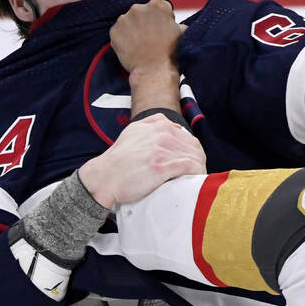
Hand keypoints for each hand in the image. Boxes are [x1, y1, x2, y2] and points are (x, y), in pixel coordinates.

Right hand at [77, 115, 205, 207]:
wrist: (104, 176)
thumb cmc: (118, 159)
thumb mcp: (133, 131)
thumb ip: (151, 124)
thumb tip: (170, 125)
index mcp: (158, 125)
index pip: (187, 136)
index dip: (192, 151)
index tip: (191, 163)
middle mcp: (162, 134)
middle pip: (194, 146)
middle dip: (198, 160)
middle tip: (197, 174)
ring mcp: (163, 150)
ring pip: (194, 156)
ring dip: (200, 168)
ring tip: (198, 179)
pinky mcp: (163, 166)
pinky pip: (190, 167)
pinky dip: (197, 173)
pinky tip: (196, 181)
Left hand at [110, 0, 182, 114]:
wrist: (154, 71)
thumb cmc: (170, 53)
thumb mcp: (182, 33)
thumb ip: (176, 23)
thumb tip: (175, 24)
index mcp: (157, 5)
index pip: (159, 6)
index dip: (161, 18)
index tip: (162, 29)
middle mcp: (138, 8)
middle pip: (141, 12)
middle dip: (145, 22)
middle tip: (150, 38)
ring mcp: (124, 19)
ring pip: (129, 21)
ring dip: (133, 29)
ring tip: (140, 44)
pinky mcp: (114, 31)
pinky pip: (119, 32)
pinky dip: (123, 38)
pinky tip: (132, 48)